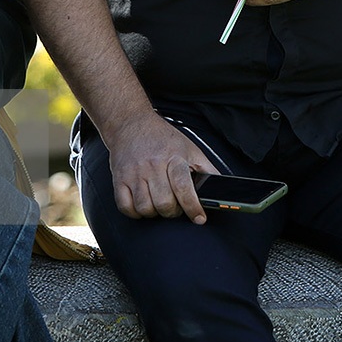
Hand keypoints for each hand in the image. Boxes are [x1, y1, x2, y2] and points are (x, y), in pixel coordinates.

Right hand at [103, 113, 218, 223]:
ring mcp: (134, 173)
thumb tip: (222, 189)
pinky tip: (143, 204)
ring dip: (155, 212)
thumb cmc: (162, 138)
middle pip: (164, 203)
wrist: (131, 123)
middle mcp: (152, 165)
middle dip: (173, 211)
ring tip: (159, 203)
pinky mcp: (119, 179)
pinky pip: (126, 207)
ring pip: (145, 208)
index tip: (199, 218)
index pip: (183, 187)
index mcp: (173, 157)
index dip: (192, 206)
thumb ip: (206, 169)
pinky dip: (136, 213)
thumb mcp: (189, 149)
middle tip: (176, 206)